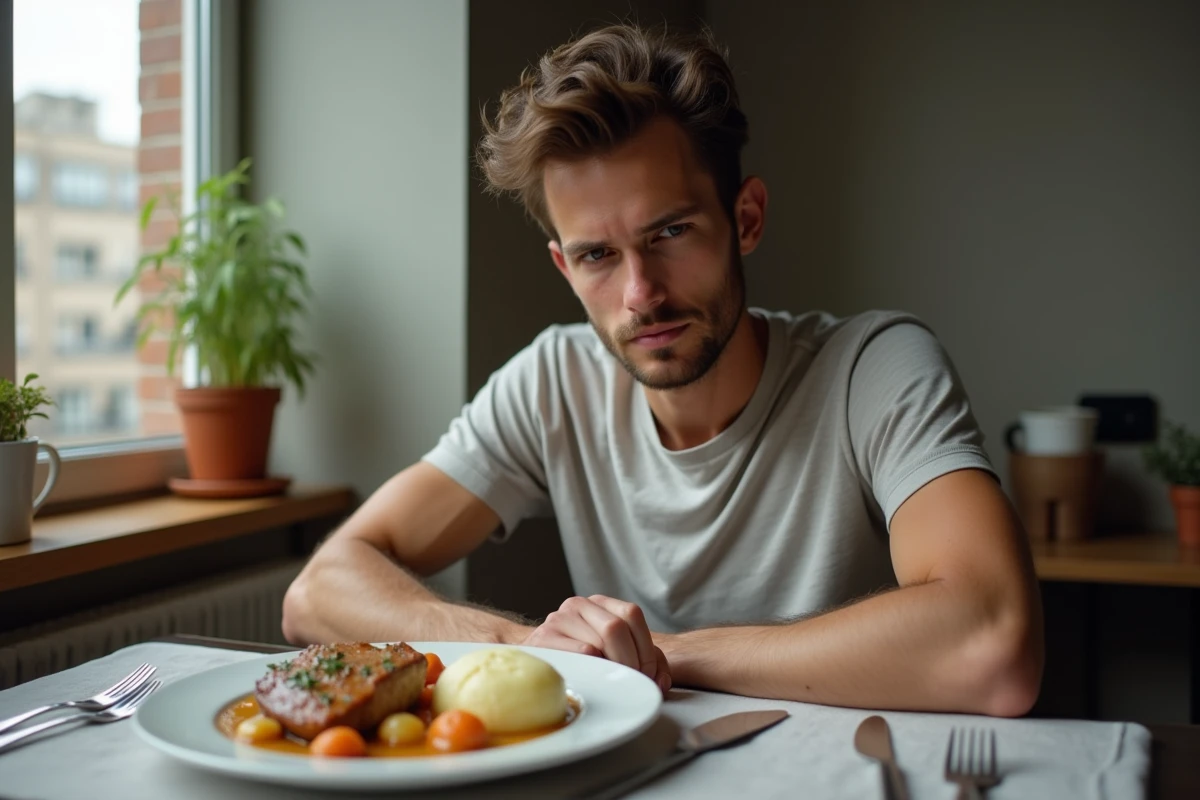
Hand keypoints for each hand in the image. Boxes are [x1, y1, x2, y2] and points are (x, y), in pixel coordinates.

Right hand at [523, 595, 671, 694]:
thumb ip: (648, 663)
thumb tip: (661, 681)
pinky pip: (579, 653)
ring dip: (612, 669)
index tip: (646, 673)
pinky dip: (593, 669)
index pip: (632, 614)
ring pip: (598, 642)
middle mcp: (578, 604)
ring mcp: (558, 619)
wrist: (537, 663)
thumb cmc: (585, 663)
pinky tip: (591, 678)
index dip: (645, 647)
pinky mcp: (543, 638)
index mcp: (600, 604)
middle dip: (630, 661)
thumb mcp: (619, 655)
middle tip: (631, 681)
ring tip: (612, 683)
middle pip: (615, 627)